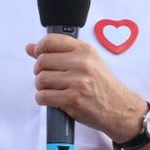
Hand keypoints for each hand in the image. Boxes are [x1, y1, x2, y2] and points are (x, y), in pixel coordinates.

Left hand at [25, 34, 145, 141]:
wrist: (120, 108)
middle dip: (40, 72)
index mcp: (85, 50)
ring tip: (52, 89)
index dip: (39, 49)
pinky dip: (42, 99)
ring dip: (41, 87)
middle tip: (49, 78)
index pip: (50, 41)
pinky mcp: (73, 99)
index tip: (40, 56)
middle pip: (41, 62)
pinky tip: (52, 99)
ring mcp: (78, 82)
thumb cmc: (102, 85)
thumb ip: (58, 53)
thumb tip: (29, 47)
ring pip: (40, 79)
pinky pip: (43, 96)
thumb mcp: (87, 62)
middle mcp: (82, 63)